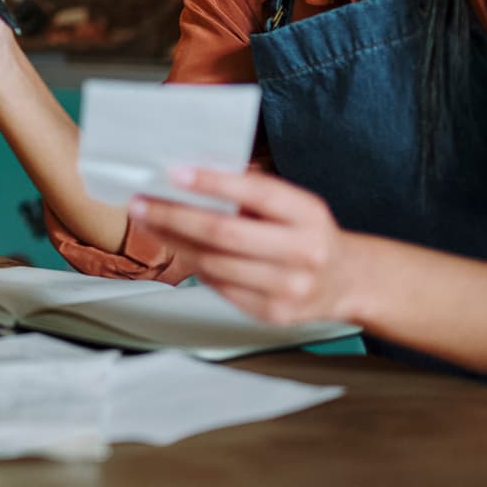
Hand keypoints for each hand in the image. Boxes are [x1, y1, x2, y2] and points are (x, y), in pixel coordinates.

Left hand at [129, 167, 370, 324]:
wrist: (346, 281)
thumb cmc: (305, 232)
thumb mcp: (292, 204)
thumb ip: (250, 190)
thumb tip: (189, 174)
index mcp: (308, 215)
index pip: (256, 193)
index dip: (212, 182)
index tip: (175, 173)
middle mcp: (304, 252)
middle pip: (224, 234)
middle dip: (173, 216)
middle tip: (140, 203)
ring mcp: (289, 288)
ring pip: (214, 263)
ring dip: (173, 242)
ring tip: (149, 222)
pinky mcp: (272, 313)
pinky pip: (219, 286)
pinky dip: (194, 265)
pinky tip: (179, 248)